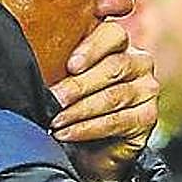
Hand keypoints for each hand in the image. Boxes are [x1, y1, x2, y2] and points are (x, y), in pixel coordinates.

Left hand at [49, 21, 158, 181]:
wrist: (90, 148)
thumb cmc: (73, 104)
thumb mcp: (65, 78)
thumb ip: (60, 61)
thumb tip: (34, 52)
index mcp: (119, 43)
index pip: (113, 34)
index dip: (92, 47)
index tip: (70, 65)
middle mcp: (139, 62)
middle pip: (114, 66)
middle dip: (79, 84)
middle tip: (54, 98)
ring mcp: (147, 90)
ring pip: (114, 96)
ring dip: (80, 110)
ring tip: (56, 119)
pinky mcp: (147, 117)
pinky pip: (117, 121)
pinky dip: (88, 129)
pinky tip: (66, 133)